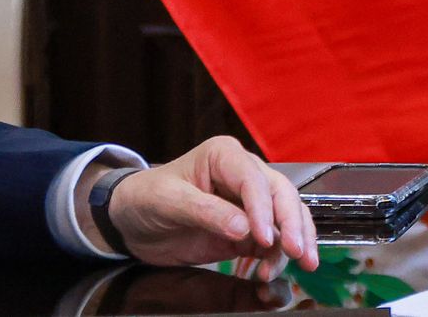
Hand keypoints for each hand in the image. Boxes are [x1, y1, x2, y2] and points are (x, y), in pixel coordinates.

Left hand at [98, 136, 318, 276]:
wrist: (130, 221)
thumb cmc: (145, 198)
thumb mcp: (168, 201)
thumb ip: (205, 212)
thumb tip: (243, 229)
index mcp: (225, 156)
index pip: (254, 180)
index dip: (263, 209)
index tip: (265, 238)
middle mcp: (244, 176)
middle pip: (282, 195)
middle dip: (292, 224)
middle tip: (297, 251)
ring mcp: (249, 204)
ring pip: (285, 217)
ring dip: (293, 241)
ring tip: (296, 264)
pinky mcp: (247, 231)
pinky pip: (271, 242)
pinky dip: (277, 257)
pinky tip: (270, 272)